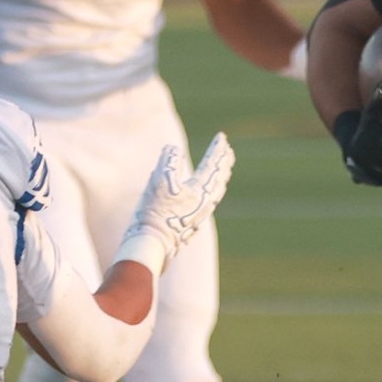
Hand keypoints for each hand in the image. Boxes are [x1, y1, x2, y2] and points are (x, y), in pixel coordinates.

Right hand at [118, 133, 234, 273]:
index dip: (217, 149)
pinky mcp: (193, 225)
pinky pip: (210, 203)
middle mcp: (205, 203)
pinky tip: (209, 196)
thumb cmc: (155, 213)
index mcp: (200, 191)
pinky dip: (214, 192)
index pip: (212, 164)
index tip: (223, 136)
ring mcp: (200, 215)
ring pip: (217, 192)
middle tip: (229, 151)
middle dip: (224, 163)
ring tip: (224, 170)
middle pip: (219, 178)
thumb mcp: (159, 181)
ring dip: (221, 177)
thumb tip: (173, 149)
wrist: (152, 244)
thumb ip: (169, 162)